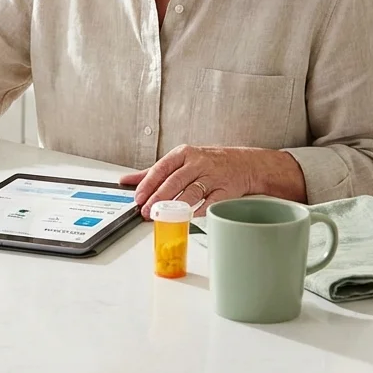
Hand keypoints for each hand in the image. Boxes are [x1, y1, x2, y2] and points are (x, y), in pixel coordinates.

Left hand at [118, 145, 306, 217]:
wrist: (245, 163)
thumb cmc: (208, 162)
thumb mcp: (179, 160)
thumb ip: (153, 172)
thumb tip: (126, 180)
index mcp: (183, 154)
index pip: (161, 168)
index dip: (148, 184)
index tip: (137, 197)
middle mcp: (198, 163)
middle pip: (175, 181)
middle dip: (158, 198)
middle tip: (146, 211)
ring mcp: (213, 176)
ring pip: (192, 192)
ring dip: (176, 206)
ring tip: (163, 217)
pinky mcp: (226, 190)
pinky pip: (211, 202)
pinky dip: (200, 211)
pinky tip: (189, 218)